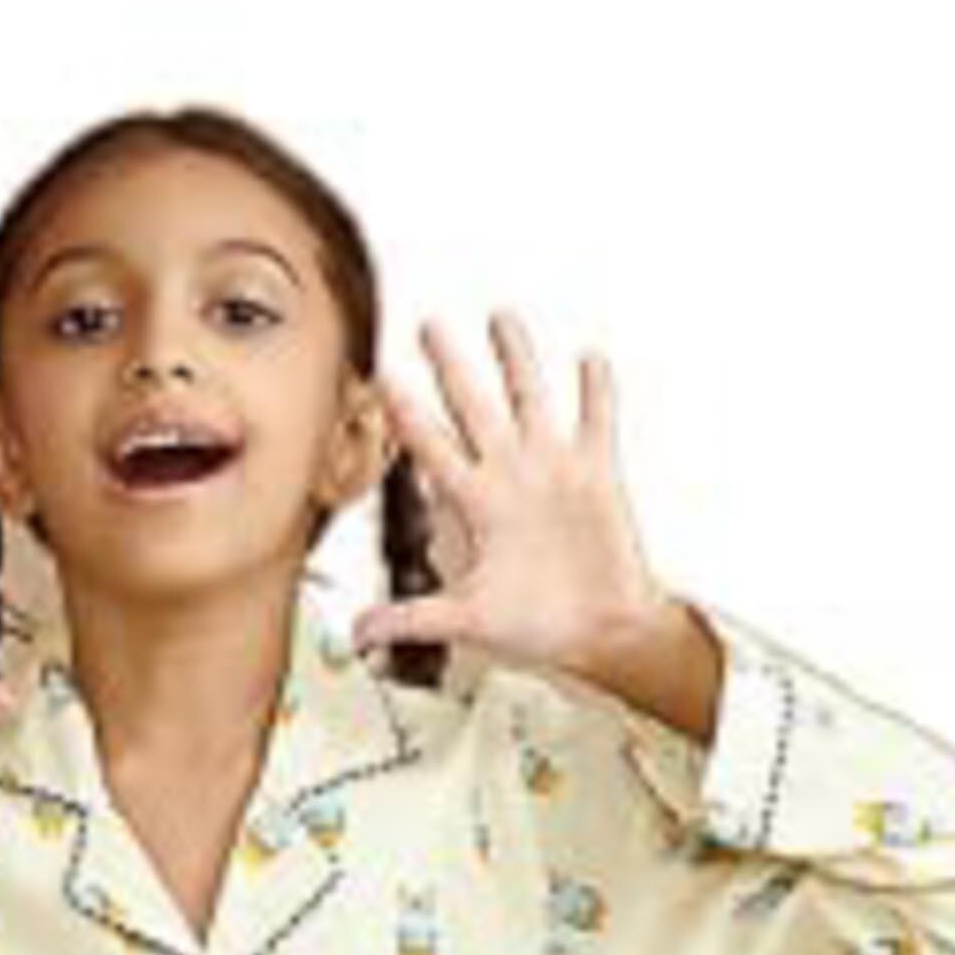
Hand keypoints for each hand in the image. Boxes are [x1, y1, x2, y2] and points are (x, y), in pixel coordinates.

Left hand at [346, 311, 674, 678]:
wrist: (597, 633)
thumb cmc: (537, 626)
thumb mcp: (469, 622)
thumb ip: (413, 620)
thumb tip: (357, 636)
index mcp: (476, 506)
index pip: (432, 449)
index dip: (408, 415)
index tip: (382, 378)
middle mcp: (509, 477)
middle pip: (474, 408)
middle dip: (451, 366)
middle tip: (428, 325)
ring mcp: (552, 470)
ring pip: (530, 399)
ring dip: (517, 360)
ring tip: (500, 318)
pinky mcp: (595, 474)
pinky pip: (596, 421)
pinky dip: (595, 392)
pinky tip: (588, 358)